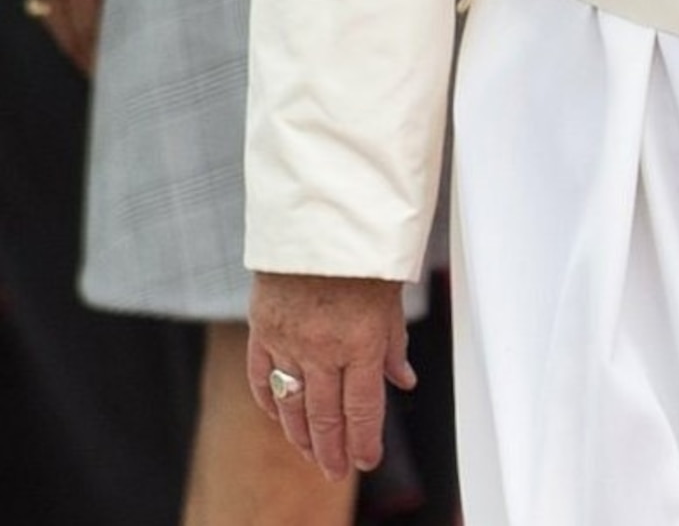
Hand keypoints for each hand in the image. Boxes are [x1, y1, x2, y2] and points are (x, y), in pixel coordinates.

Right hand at [248, 271, 410, 479]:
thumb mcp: (393, 298)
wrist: (322, 219)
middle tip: (336, 472)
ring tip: (312, 456)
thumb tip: (404, 382)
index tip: (365, 462)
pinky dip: (270, 402)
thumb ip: (394, 345)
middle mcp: (323, 348)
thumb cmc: (367, 254)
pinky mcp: (262, 329)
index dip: (364, 440)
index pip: (362, 407)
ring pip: (292, 404)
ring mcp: (288, 341)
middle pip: (325, 415)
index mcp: (362, 341)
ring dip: (301, 435)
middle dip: (332, 450)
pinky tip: (279, 419)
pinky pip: (261, 377)